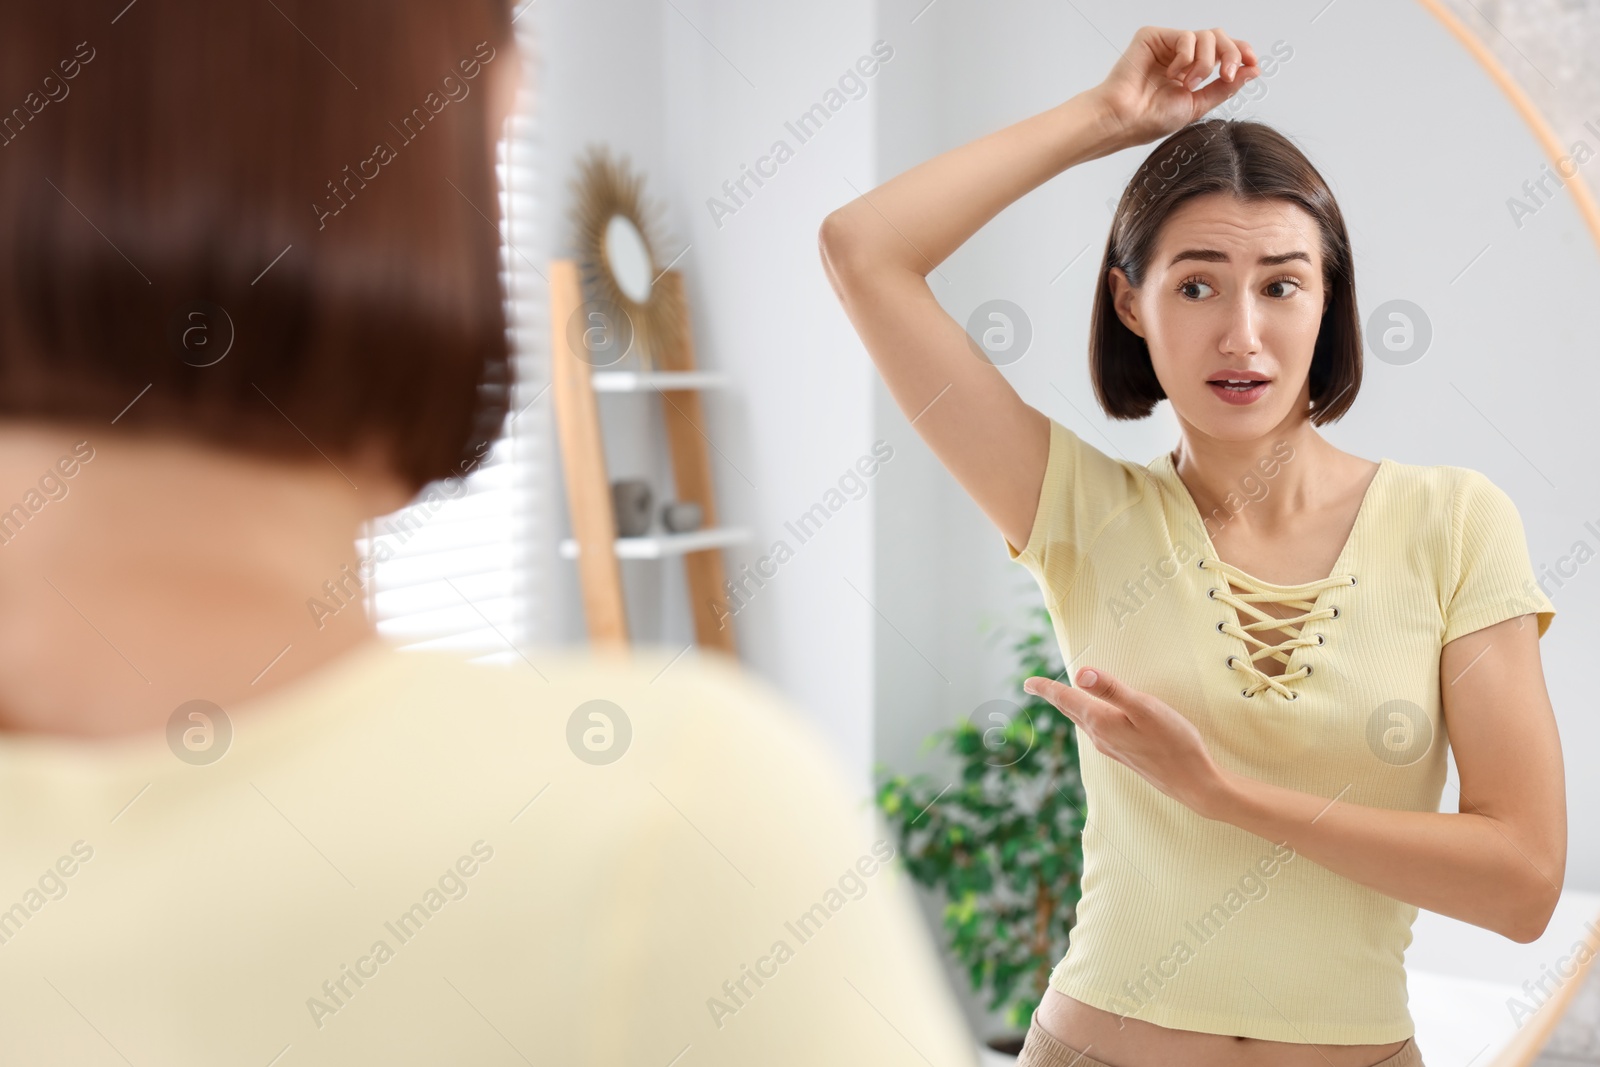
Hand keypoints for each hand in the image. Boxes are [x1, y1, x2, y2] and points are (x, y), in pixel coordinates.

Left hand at [1024, 667, 1229, 819]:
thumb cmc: (1174, 742)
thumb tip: (1080, 673)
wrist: (1194, 783)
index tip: (1027, 682)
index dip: (1046, 688)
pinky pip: (1097, 731)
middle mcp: (1100, 737)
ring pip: (1083, 722)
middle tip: (1036, 686)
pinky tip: (1096, 717)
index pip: (1066, 700)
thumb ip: (1112, 690)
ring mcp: (1112, 748)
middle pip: (1070, 711)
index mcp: (1101, 722)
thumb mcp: (1145, 708)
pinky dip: (1089, 718)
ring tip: (1063, 696)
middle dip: (1054, 696)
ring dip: (1071, 707)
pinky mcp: (1125, 754)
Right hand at [1089, 26, 1260, 149]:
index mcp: (1191, 71)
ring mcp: (1167, 45)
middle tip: (1226, 75)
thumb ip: (1225, 87)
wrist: (1124, 120)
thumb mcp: (1198, 105)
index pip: (1223, 52)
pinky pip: (1186, 36)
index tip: (1253, 63)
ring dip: (1204, 62)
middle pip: (1219, 38)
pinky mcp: (1154, 36)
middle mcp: (1181, 55)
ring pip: (1206, 36)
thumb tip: (1253, 71)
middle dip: (1230, 55)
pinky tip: (1171, 74)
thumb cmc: (1151, 119)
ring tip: (1187, 83)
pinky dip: (1185, 58)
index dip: (1241, 52)